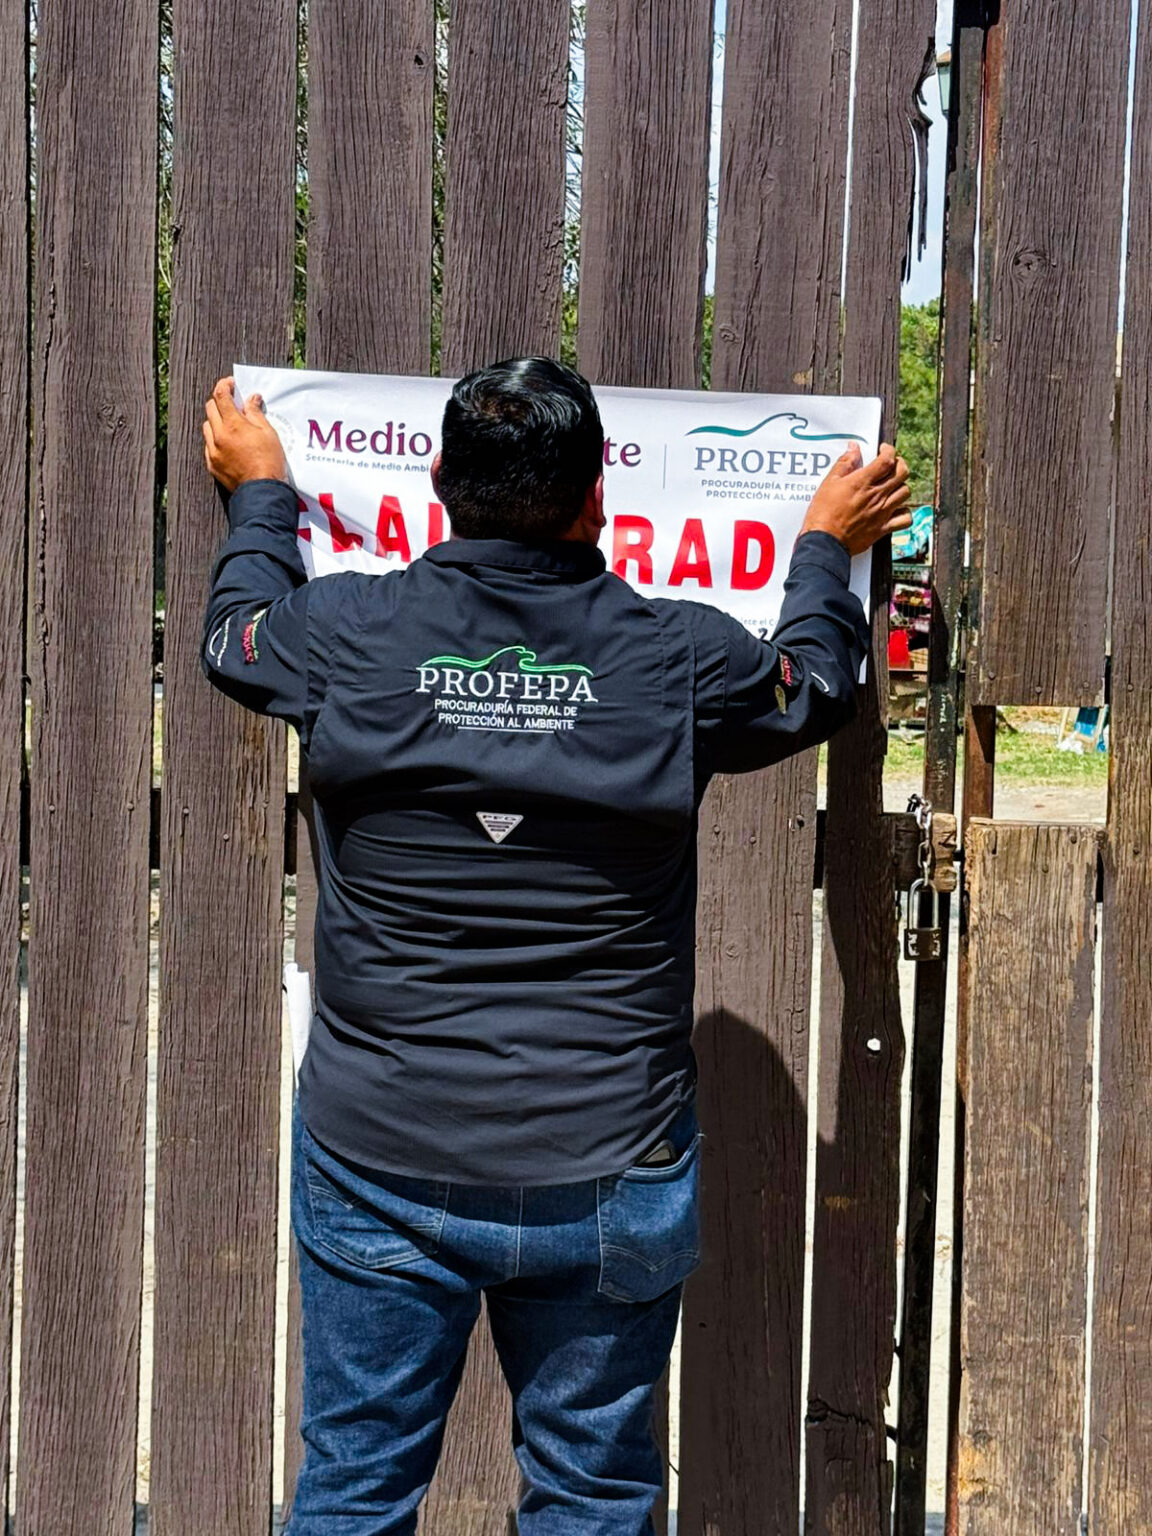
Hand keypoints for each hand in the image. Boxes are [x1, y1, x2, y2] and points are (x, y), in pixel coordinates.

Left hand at [202, 375, 288, 492]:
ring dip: (216, 421)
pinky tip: (228, 443)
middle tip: (232, 404)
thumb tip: (251, 399)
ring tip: (230, 425)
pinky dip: (216, 439)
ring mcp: (213, 450)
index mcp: (233, 424)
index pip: (221, 395)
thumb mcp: (268, 433)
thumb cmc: (268, 462)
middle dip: (220, 402)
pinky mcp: (212, 464)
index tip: (230, 384)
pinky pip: (208, 445)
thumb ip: (255, 413)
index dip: (224, 385)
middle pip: (210, 408)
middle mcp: (219, 435)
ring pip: (207, 426)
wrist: (262, 491)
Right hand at [800, 442, 911, 555]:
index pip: (887, 459)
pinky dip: (904, 513)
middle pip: (902, 472)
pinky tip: (896, 510)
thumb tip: (853, 449)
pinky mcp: (883, 528)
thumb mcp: (829, 482)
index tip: (883, 450)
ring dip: (901, 485)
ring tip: (892, 485)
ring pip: (906, 492)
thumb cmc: (823, 514)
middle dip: (899, 464)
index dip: (888, 450)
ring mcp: (882, 512)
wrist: (825, 542)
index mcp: (863, 482)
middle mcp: (877, 495)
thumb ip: (844, 463)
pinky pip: (905, 519)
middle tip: (891, 465)